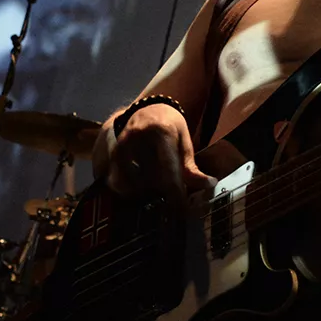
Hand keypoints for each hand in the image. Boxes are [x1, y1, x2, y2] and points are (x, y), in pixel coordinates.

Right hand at [99, 102, 214, 207]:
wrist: (147, 109)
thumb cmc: (170, 128)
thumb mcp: (184, 142)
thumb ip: (191, 166)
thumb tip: (210, 184)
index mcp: (162, 133)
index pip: (168, 170)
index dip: (175, 193)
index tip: (181, 210)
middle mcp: (138, 137)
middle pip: (150, 181)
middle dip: (162, 192)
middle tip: (170, 193)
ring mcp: (122, 145)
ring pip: (132, 184)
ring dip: (144, 192)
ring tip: (154, 185)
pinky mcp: (111, 153)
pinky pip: (116, 181)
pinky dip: (127, 189)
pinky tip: (138, 186)